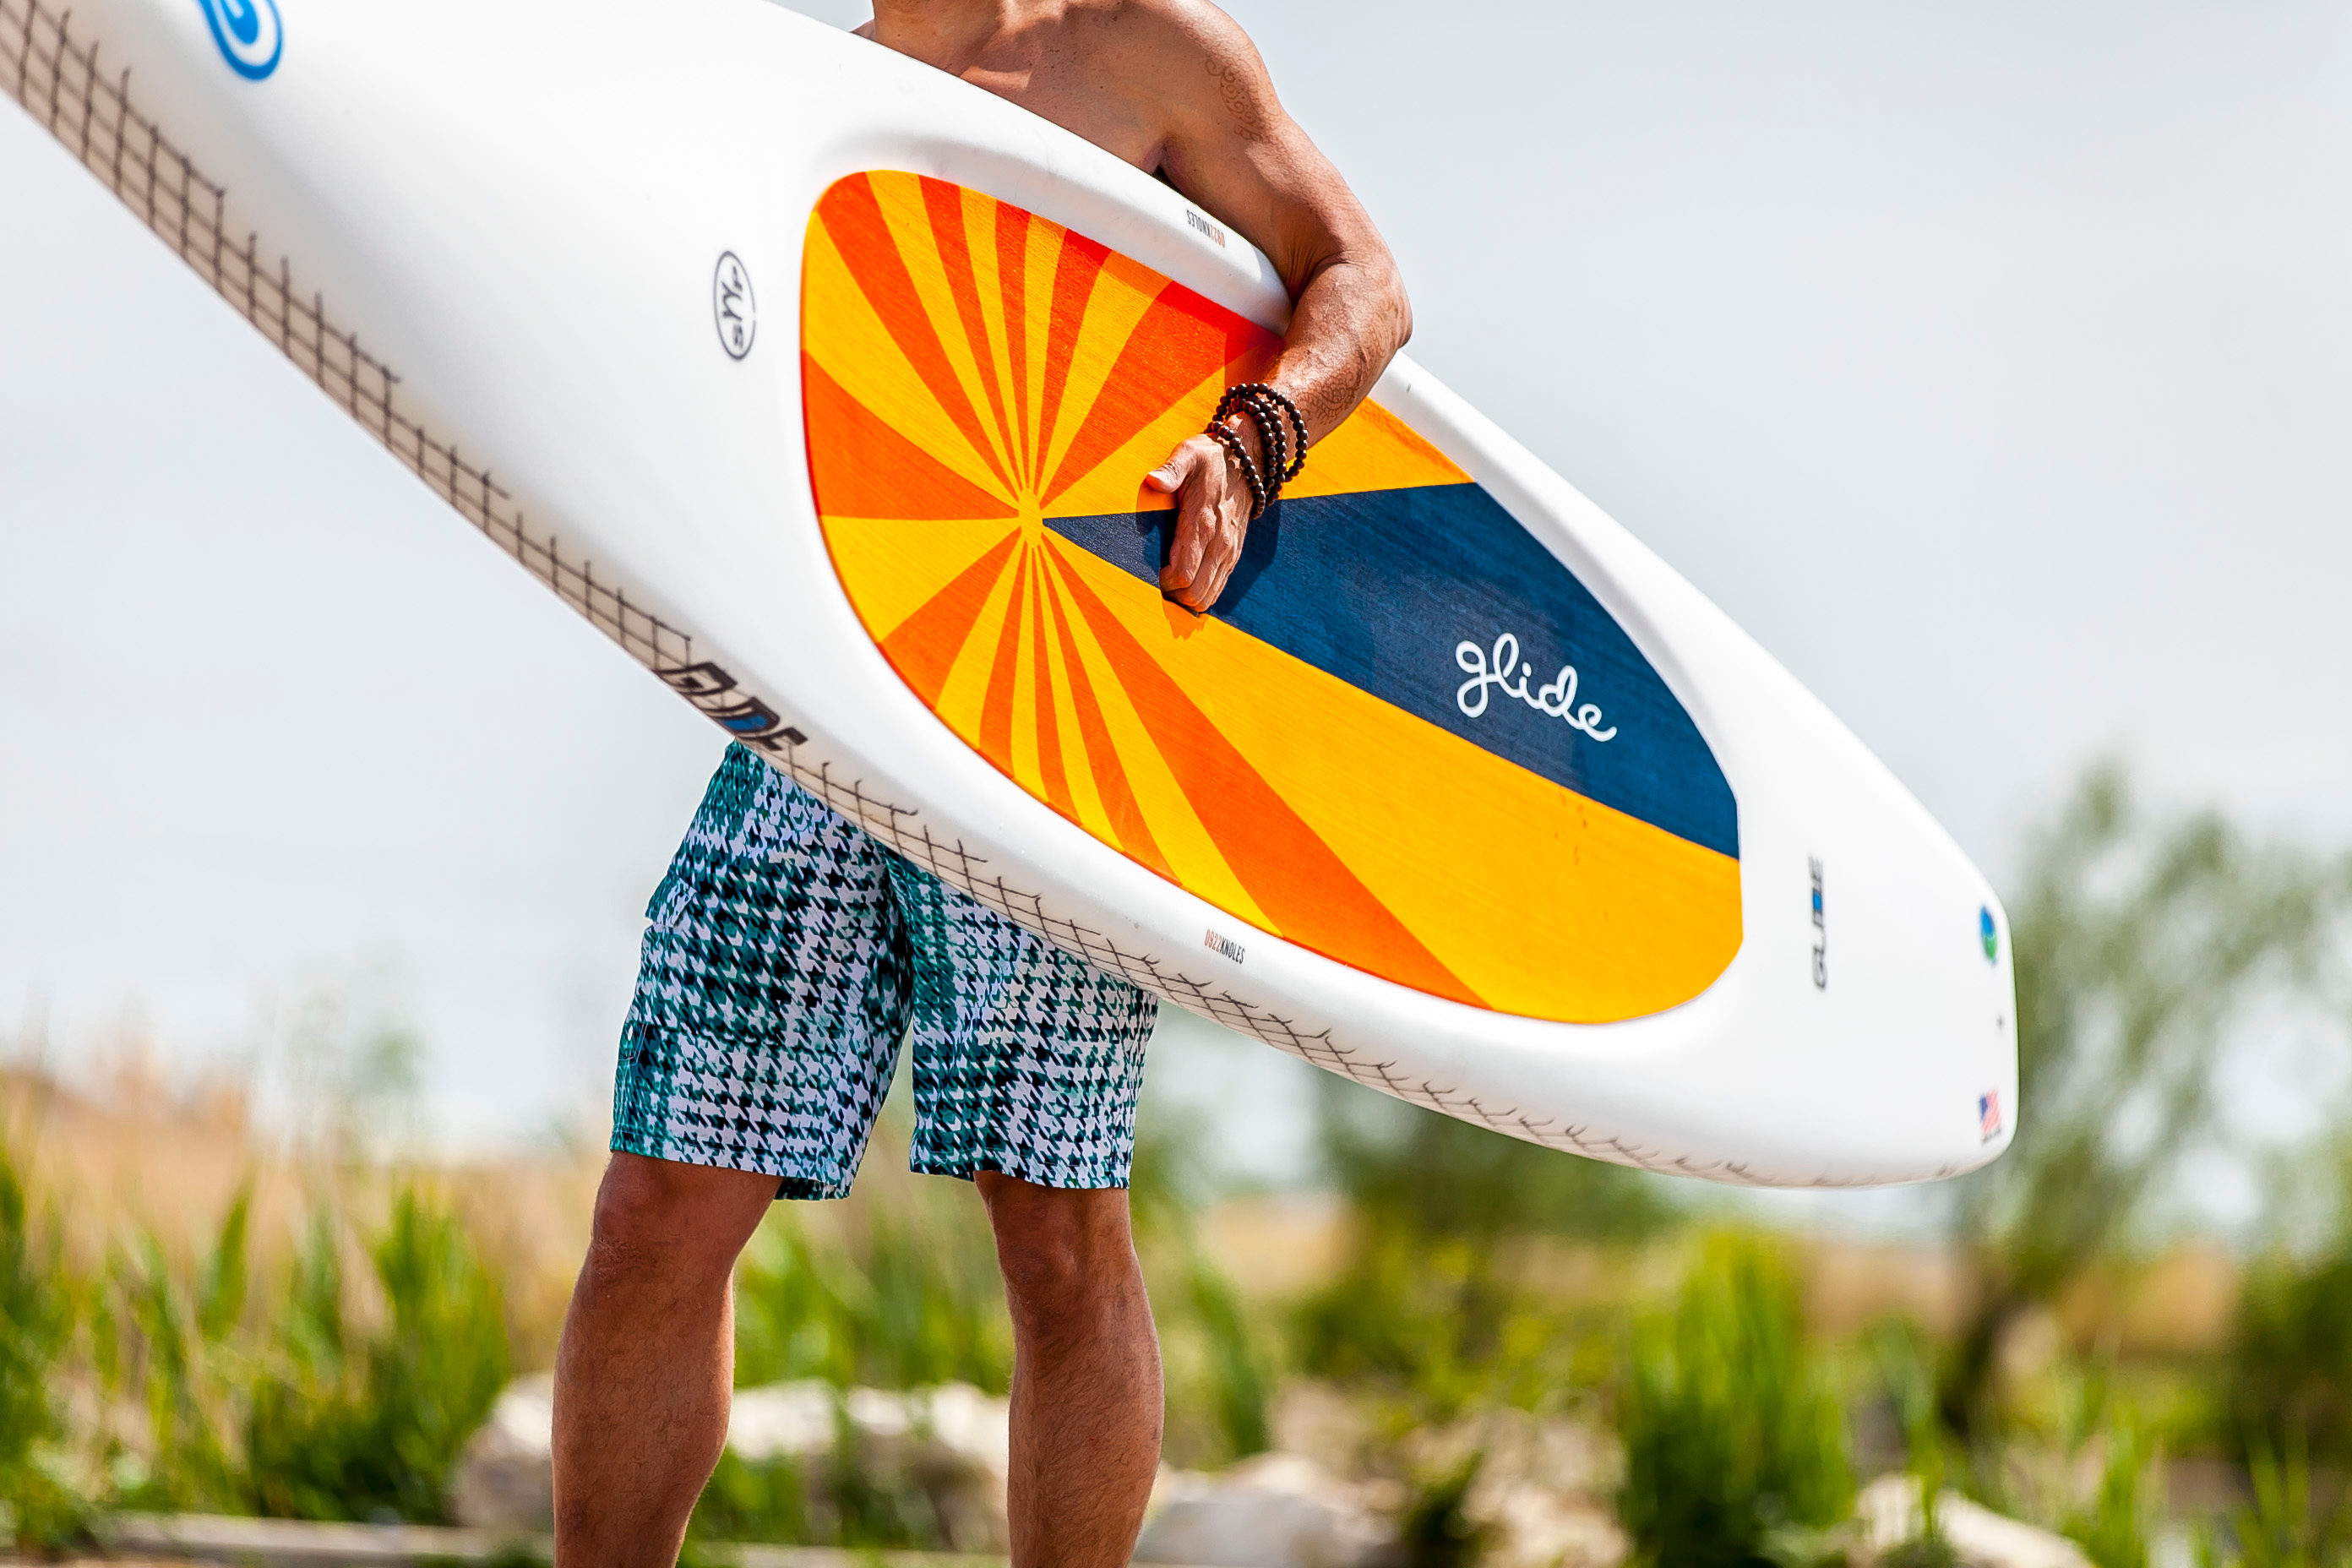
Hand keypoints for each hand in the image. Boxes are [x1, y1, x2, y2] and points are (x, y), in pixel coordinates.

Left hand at [1146, 423, 1261, 612]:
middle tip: (1157, 580)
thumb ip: (1171, 470)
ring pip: (1207, 596)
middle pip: (1195, 593)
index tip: (1151, 570)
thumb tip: (1154, 480)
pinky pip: (1217, 587)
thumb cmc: (1210, 458)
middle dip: (1173, 594)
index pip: (1183, 573)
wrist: (1247, 461)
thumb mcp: (1188, 455)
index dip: (1163, 581)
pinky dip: (1200, 593)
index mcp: (1202, 523)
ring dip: (1186, 597)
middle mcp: (1219, 543)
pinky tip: (1186, 581)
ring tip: (1170, 582)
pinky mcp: (1234, 555)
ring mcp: (1229, 551)